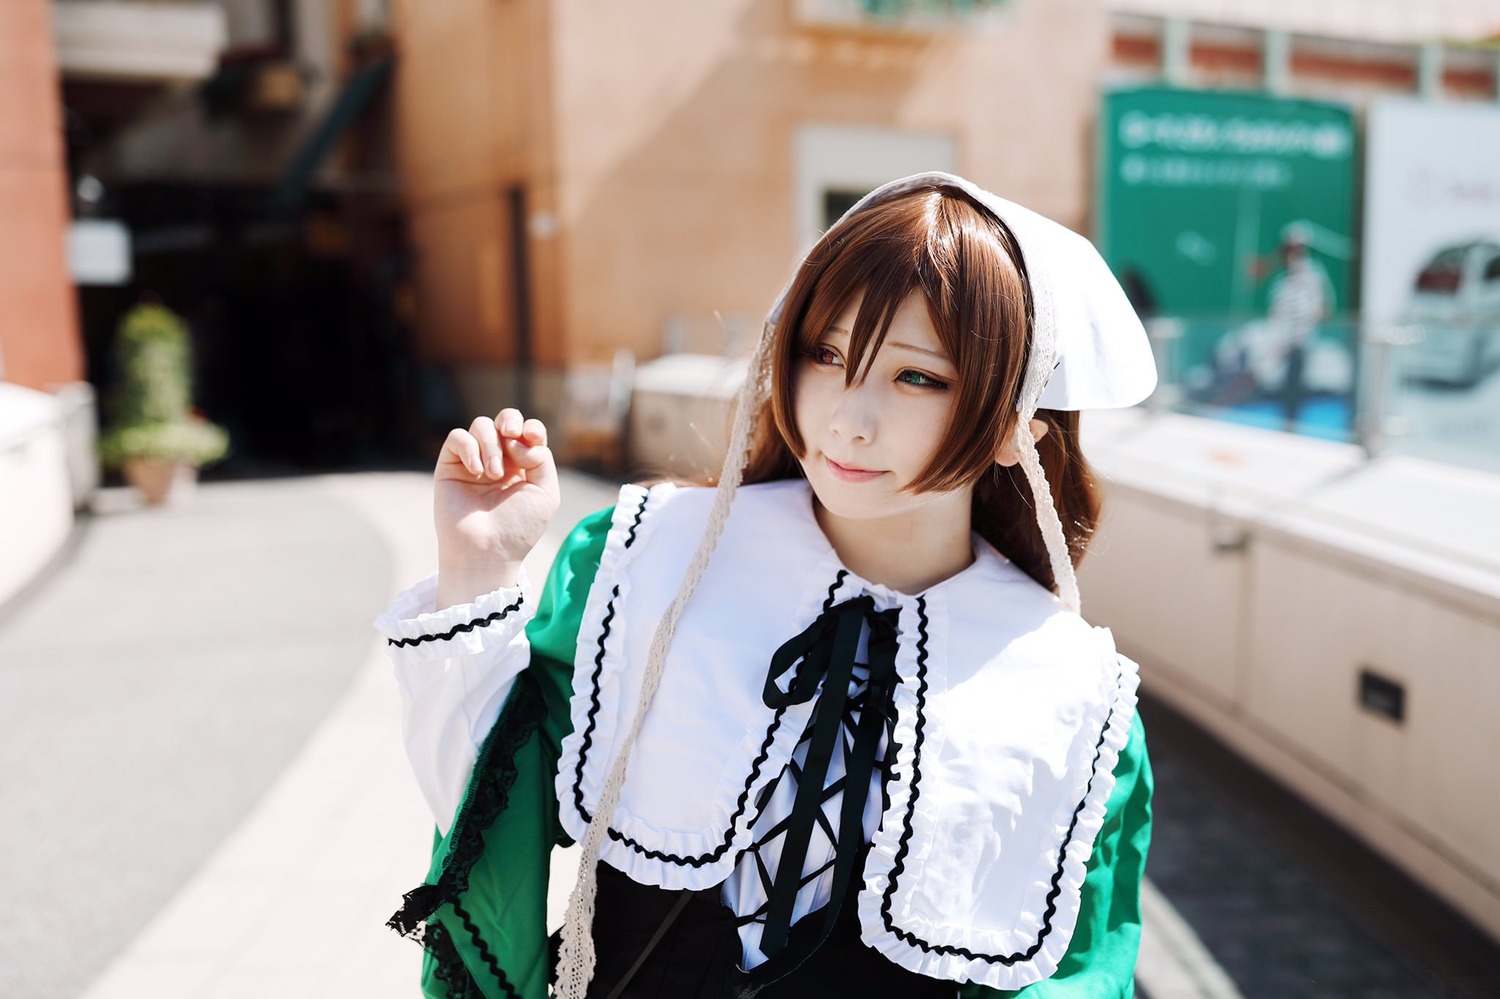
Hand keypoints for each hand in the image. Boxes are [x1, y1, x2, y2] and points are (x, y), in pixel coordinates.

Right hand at [434, 408, 559, 605]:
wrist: (487, 551)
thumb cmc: (518, 527)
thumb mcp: (545, 493)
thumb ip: (541, 459)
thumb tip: (517, 440)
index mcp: (524, 465)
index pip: (528, 431)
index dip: (531, 427)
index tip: (533, 438)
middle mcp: (499, 459)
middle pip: (504, 419)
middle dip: (510, 420)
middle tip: (512, 436)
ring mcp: (474, 461)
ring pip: (481, 425)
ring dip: (491, 444)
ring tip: (494, 473)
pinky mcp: (450, 467)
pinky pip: (457, 438)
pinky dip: (469, 448)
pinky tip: (477, 471)